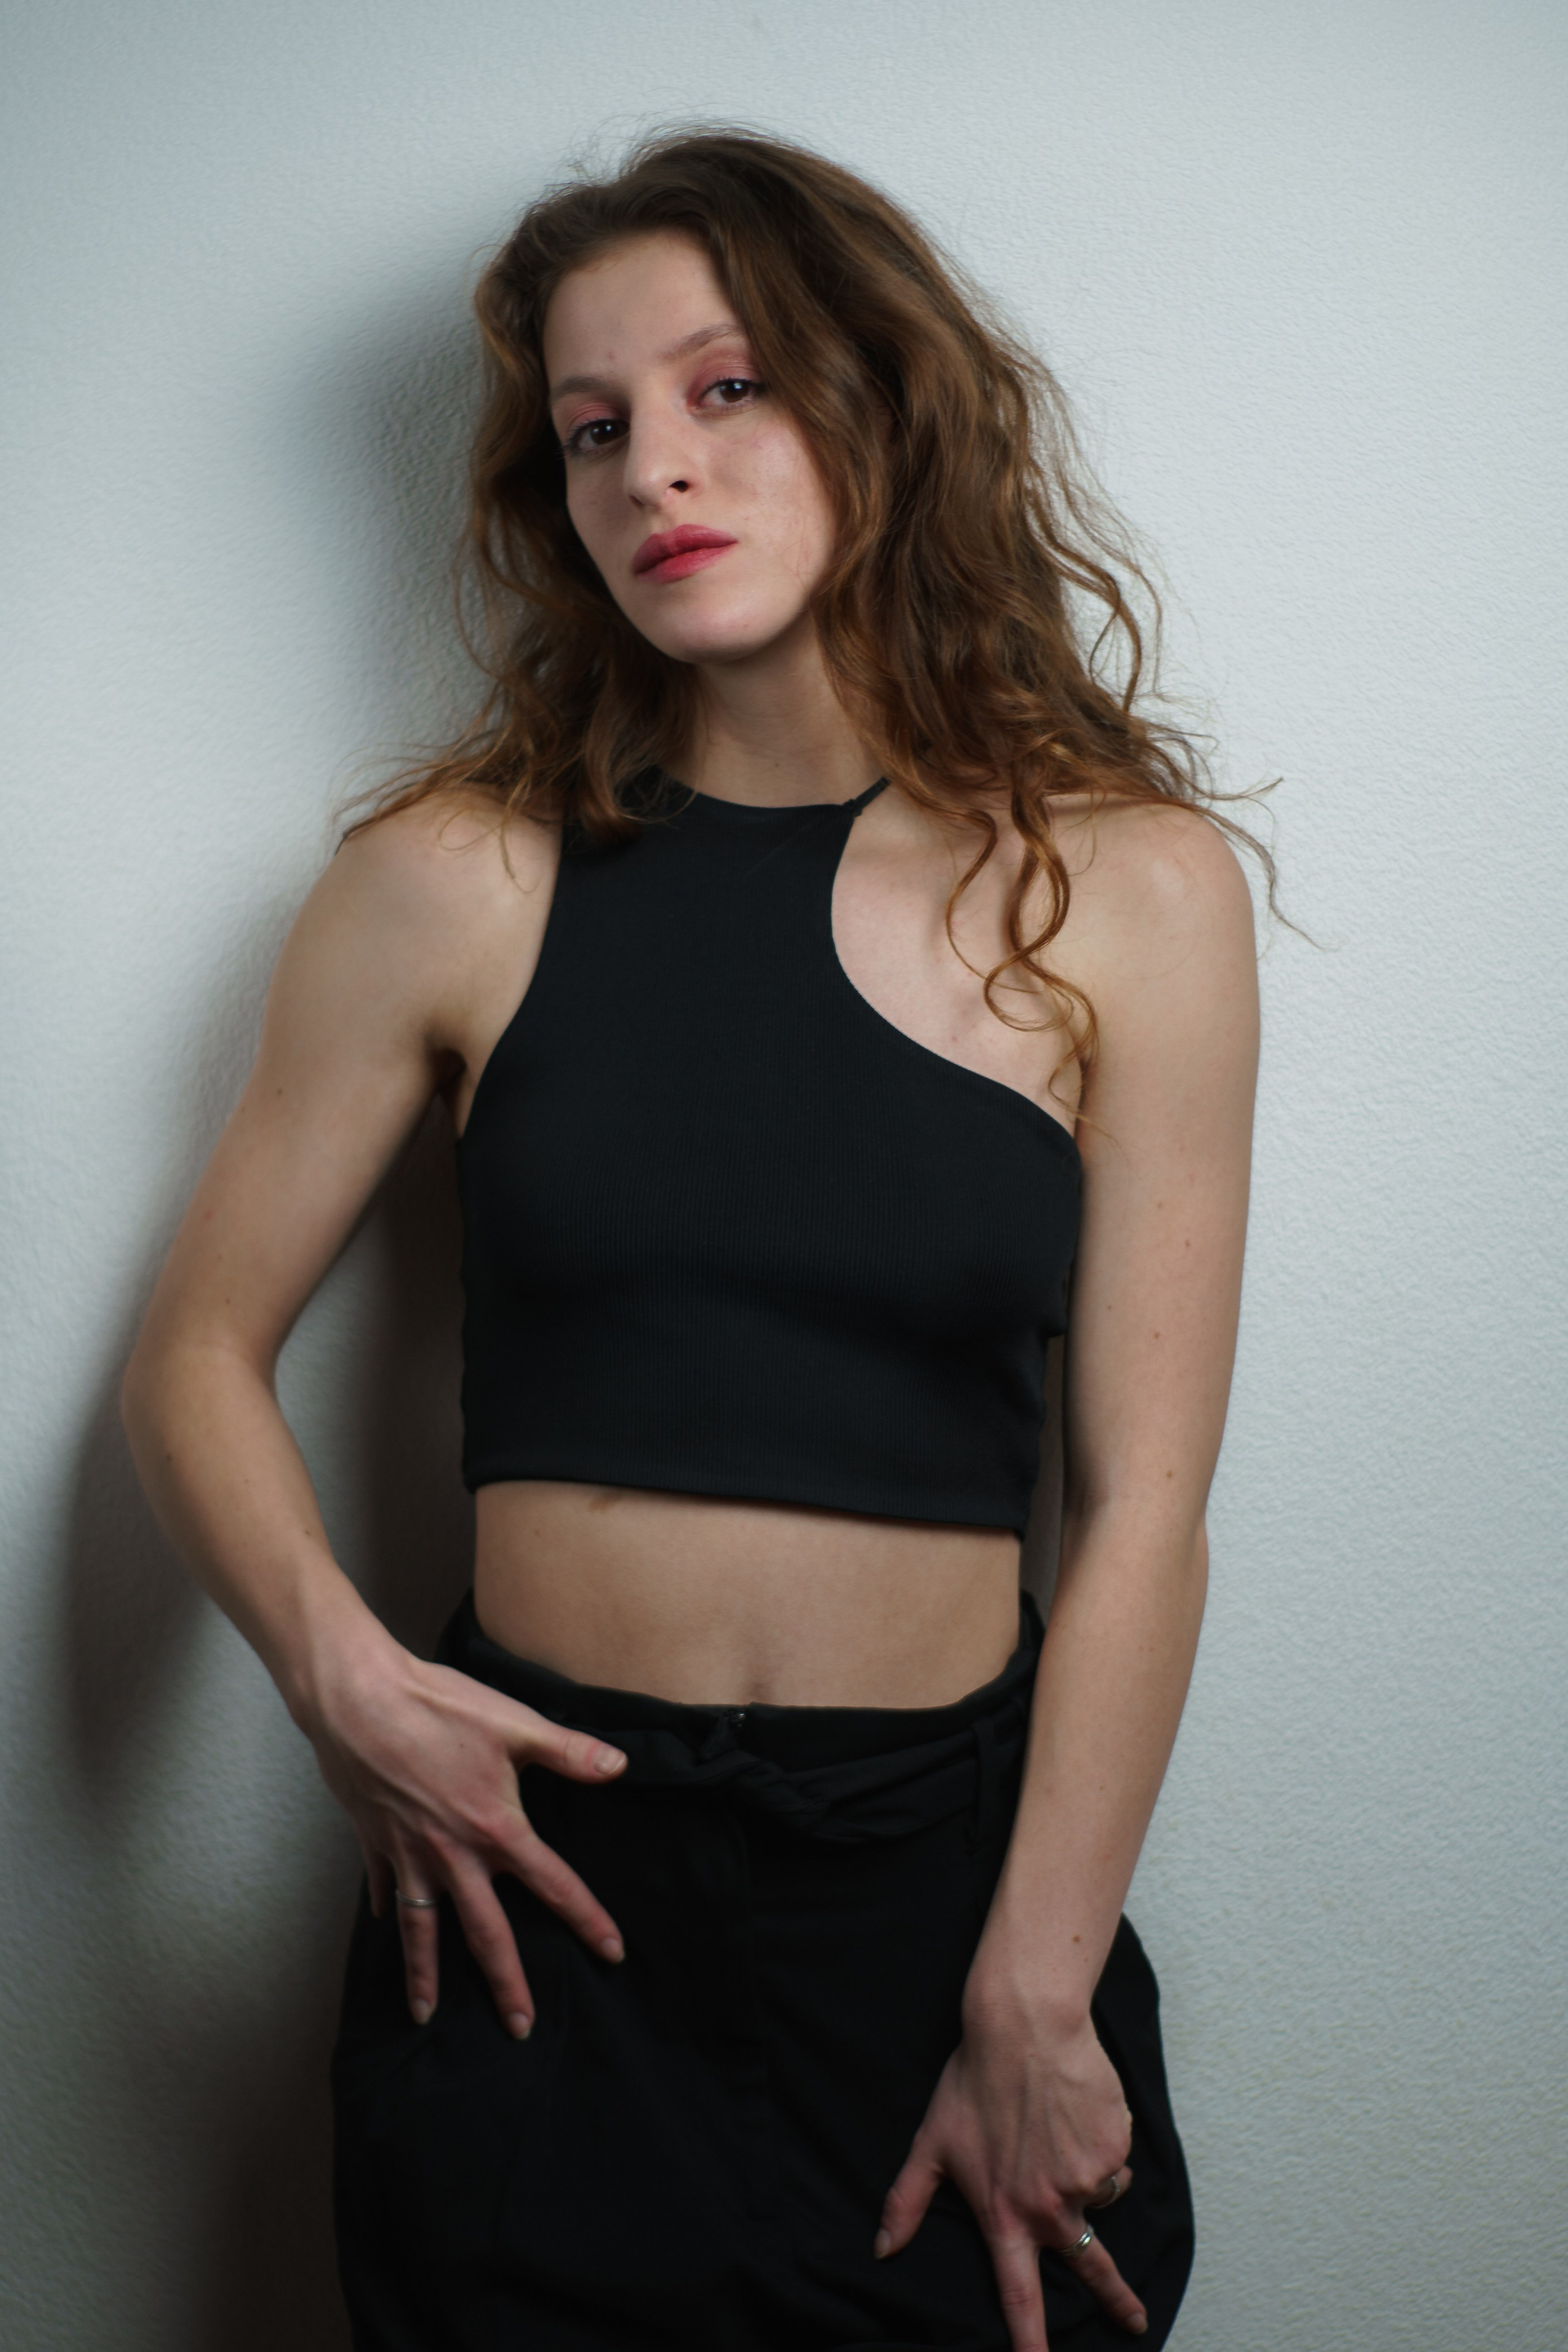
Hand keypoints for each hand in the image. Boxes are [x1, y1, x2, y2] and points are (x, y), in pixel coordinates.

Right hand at [306, 1634, 627, 2037]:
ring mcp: (409, 1855)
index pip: (553, 1885)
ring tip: (425, 2015)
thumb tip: (619, 1766)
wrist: (358, 1700)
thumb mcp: (514, 1724)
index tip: (611, 1953)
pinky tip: (388, 1924)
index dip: (586, 1919)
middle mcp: (453, 1855)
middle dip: (507, 1984)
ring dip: (426, 1974)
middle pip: (486, 1933)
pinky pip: (383, 1888)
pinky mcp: (375, 1842)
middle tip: (520, 2026)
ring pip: (422, 1930)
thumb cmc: (439, 1706)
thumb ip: (568, 1752)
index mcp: (496, 1829)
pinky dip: (388, 1910)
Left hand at [876, 2002, 1146, 2348]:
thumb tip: (881, 2249)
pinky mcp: (1115, 2149)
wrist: (1025, 2026)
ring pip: (1099, 2194)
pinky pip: (1115, 2158)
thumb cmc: (973, 2080)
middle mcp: (1050, 2207)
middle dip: (1117, 2301)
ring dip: (1087, 2175)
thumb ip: (905, 2202)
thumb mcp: (932, 2142)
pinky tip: (1075, 2108)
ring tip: (1056, 2127)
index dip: (1030, 2342)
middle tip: (1136, 2323)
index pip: (1019, 2294)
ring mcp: (1087, 2179)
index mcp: (1005, 2214)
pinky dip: (1102, 2140)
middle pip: (1091, 2270)